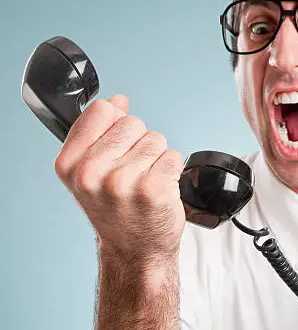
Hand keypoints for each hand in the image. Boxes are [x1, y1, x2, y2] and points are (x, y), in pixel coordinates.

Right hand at [54, 94, 185, 264]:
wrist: (135, 251)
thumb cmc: (115, 211)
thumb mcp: (92, 172)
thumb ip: (100, 133)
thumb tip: (117, 101)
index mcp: (70, 163)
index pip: (102, 110)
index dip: (116, 124)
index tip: (115, 148)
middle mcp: (92, 172)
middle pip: (132, 122)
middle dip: (138, 143)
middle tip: (131, 174)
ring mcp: (123, 181)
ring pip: (155, 139)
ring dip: (156, 158)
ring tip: (144, 183)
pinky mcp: (153, 188)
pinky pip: (173, 156)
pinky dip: (172, 170)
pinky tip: (159, 190)